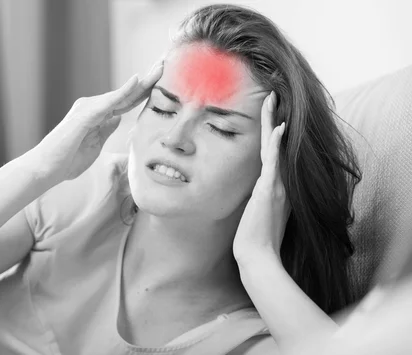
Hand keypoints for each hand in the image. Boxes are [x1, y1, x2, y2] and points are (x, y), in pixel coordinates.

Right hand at [33, 61, 163, 181]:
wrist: (46, 168)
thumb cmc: (67, 160)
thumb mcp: (95, 144)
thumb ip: (106, 129)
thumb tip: (118, 118)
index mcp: (98, 115)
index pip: (127, 102)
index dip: (145, 92)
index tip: (164, 83)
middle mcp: (93, 107)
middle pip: (126, 94)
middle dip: (148, 81)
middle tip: (165, 64)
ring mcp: (88, 109)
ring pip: (120, 94)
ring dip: (142, 82)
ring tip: (160, 68)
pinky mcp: (84, 115)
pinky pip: (108, 101)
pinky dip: (123, 91)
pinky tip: (137, 81)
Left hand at [233, 91, 290, 263]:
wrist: (258, 257)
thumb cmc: (254, 240)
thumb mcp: (255, 214)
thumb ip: (256, 200)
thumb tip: (249, 193)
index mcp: (276, 187)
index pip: (274, 154)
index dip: (273, 133)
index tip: (271, 114)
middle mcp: (280, 183)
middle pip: (277, 144)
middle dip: (274, 118)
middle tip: (272, 96)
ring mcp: (277, 186)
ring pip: (275, 146)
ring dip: (274, 121)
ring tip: (272, 99)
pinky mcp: (270, 191)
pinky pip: (273, 162)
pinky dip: (275, 144)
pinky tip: (278, 126)